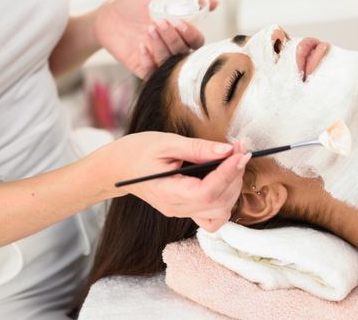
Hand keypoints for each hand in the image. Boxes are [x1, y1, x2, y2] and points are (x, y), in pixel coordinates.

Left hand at [94, 0, 217, 78]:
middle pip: (185, 53)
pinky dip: (148, 61)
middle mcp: (171, 48)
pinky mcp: (141, 67)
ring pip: (170, 63)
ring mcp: (157, 59)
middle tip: (159, 23)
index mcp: (179, 32)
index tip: (179, 22)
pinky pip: (151, 73)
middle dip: (174, 39)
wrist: (105, 14)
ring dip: (161, 47)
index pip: (197, 41)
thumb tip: (215, 3)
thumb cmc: (133, 3)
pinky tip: (140, 46)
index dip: (191, 34)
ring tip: (149, 30)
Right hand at [94, 132, 249, 231]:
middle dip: (235, 176)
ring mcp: (181, 212)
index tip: (240, 152)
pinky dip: (225, 199)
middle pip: (218, 203)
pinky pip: (213, 215)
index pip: (208, 192)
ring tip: (232, 162)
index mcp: (169, 194)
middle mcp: (177, 209)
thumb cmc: (136, 152)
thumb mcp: (165, 143)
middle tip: (240, 149)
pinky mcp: (186, 209)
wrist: (116, 168)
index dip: (228, 172)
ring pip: (220, 212)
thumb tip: (227, 150)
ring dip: (232, 188)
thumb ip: (197, 148)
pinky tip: (223, 179)